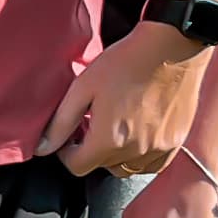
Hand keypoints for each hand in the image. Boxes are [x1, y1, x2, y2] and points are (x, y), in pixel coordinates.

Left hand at [38, 22, 209, 176]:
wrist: (171, 48)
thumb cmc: (125, 63)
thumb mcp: (83, 88)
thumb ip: (61, 123)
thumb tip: (42, 148)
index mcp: (109, 140)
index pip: (77, 166)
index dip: (67, 152)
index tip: (70, 135)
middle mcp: (135, 151)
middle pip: (101, 166)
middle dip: (91, 150)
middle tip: (93, 123)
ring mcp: (158, 149)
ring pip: (126, 169)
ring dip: (115, 155)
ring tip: (115, 127)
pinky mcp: (175, 144)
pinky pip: (151, 165)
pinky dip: (140, 156)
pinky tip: (136, 132)